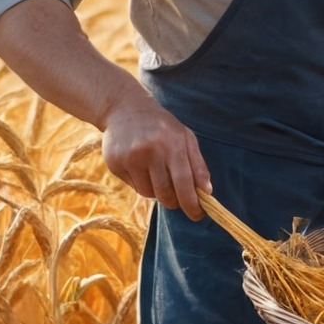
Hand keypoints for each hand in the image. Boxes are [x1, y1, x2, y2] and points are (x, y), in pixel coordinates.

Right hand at [100, 93, 211, 219]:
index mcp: (173, 144)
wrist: (125, 109)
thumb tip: (207, 192)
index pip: (185, 183)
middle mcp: (151, 150)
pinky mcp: (115, 163)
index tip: (197, 215)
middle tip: (177, 200)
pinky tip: (140, 166)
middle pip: (166, 193)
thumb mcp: (185, 138)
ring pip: (149, 193)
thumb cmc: (162, 126)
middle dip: (175, 202)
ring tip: (156, 173)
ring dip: (157, 191)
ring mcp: (131, 157)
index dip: (192, 203)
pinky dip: (141, 183)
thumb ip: (198, 165)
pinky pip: (134, 187)